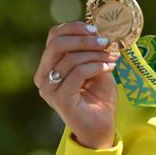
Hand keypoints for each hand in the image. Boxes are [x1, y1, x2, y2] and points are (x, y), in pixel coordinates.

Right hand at [34, 21, 118, 148]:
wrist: (101, 126)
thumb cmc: (97, 96)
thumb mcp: (94, 66)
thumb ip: (91, 49)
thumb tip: (97, 30)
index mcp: (47, 66)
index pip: (53, 36)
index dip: (74, 28)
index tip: (96, 29)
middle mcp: (43, 77)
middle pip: (57, 44)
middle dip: (84, 39)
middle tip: (105, 41)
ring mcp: (49, 89)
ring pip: (70, 58)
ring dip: (95, 54)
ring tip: (112, 57)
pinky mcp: (60, 99)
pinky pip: (78, 73)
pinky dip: (96, 66)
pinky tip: (109, 67)